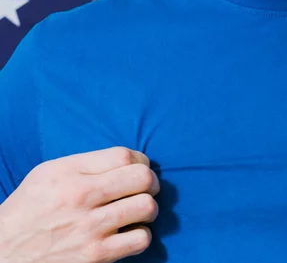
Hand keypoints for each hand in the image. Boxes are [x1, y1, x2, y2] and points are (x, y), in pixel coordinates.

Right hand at [0, 147, 159, 262]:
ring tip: (137, 212)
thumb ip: (89, 164)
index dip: (141, 161)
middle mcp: (80, 196)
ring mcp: (90, 228)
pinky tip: (128, 233)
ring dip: (148, 209)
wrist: (3, 252)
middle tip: (144, 190)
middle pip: (143, 178)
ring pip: (147, 207)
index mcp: (67, 172)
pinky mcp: (97, 255)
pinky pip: (141, 238)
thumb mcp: (48, 175)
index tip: (138, 169)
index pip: (124, 155)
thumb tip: (132, 161)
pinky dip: (141, 235)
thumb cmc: (30, 209)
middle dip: (151, 183)